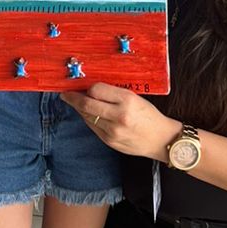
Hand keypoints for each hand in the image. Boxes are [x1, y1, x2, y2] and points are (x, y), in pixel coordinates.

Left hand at [61, 84, 177, 160]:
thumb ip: (114, 94)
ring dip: (79, 109)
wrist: (161, 140)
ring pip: (87, 116)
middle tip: (65, 94)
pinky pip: (93, 127)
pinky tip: (90, 115)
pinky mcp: (110, 141)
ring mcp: (113, 131)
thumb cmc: (149, 116)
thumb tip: (91, 89)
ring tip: (76, 103)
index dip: (88, 87)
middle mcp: (119, 116)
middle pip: (86, 105)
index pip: (97, 90)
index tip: (82, 86)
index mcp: (128, 101)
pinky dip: (88, 119)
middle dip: (73, 98)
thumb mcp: (136, 98)